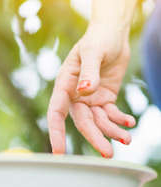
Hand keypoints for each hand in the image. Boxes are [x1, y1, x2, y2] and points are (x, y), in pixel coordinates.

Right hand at [47, 25, 134, 157]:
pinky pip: (111, 115)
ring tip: (127, 139)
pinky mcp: (104, 99)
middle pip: (84, 123)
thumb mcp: (94, 51)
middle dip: (96, 138)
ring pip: (99, 122)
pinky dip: (120, 121)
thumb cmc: (99, 38)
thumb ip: (89, 72)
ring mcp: (90, 99)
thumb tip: (85, 90)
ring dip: (112, 132)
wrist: (113, 33)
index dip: (57, 133)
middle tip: (107, 153)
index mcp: (65, 85)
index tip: (58, 152)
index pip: (57, 113)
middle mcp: (75, 96)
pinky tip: (130, 123)